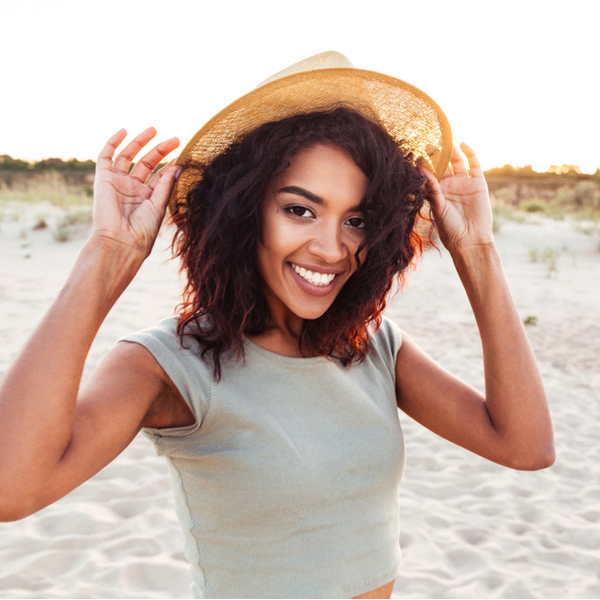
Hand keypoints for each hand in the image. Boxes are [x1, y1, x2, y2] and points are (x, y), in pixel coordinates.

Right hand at [92, 127, 179, 255]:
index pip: (160, 176)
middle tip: (176, 139)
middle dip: (160, 150)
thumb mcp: (158, 204)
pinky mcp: (103, 179)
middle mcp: (132, 189)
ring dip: (140, 142)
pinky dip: (112, 143)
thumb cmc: (143, 230)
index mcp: (148, 198)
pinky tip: (124, 131)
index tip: (184, 154)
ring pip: (129, 156)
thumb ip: (166, 184)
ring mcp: (118, 183)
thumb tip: (178, 165)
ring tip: (154, 130)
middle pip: (147, 163)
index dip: (171, 164)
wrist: (121, 240)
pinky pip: (105, 157)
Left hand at [421, 143, 493, 253]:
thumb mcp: (438, 206)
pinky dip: (470, 154)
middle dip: (436, 154)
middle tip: (427, 141)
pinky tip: (463, 143)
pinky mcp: (478, 184)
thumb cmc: (450, 228)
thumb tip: (421, 167)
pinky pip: (475, 165)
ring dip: (451, 151)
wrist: (470, 239)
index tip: (415, 151)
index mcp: (437, 193)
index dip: (424, 164)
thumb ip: (431, 187)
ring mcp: (464, 184)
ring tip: (444, 139)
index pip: (429, 174)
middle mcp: (450, 187)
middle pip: (443, 165)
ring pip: (457, 162)